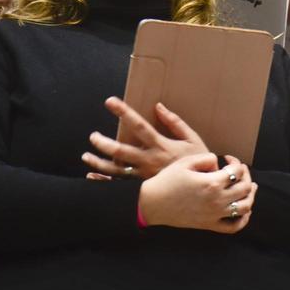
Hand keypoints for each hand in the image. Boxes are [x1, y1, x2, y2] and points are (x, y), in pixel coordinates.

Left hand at [82, 98, 208, 178]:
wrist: (203, 188)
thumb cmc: (199, 161)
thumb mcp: (193, 139)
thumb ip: (175, 122)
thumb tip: (158, 107)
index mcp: (162, 146)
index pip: (139, 126)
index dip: (124, 112)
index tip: (110, 101)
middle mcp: (150, 161)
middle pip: (120, 151)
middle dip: (103, 143)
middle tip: (93, 136)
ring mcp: (145, 176)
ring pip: (115, 170)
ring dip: (98, 163)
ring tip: (86, 156)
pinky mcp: (143, 188)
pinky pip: (119, 186)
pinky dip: (104, 181)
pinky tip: (92, 176)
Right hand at [137, 153, 256, 233]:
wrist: (151, 204)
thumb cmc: (166, 181)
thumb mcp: (186, 162)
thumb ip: (208, 158)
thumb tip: (220, 164)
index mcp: (212, 182)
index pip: (237, 171)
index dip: (236, 162)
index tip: (229, 159)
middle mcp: (217, 200)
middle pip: (245, 188)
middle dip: (246, 176)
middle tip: (240, 172)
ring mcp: (215, 214)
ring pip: (245, 207)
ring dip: (251, 196)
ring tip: (250, 188)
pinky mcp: (209, 225)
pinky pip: (233, 227)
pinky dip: (243, 220)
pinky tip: (244, 211)